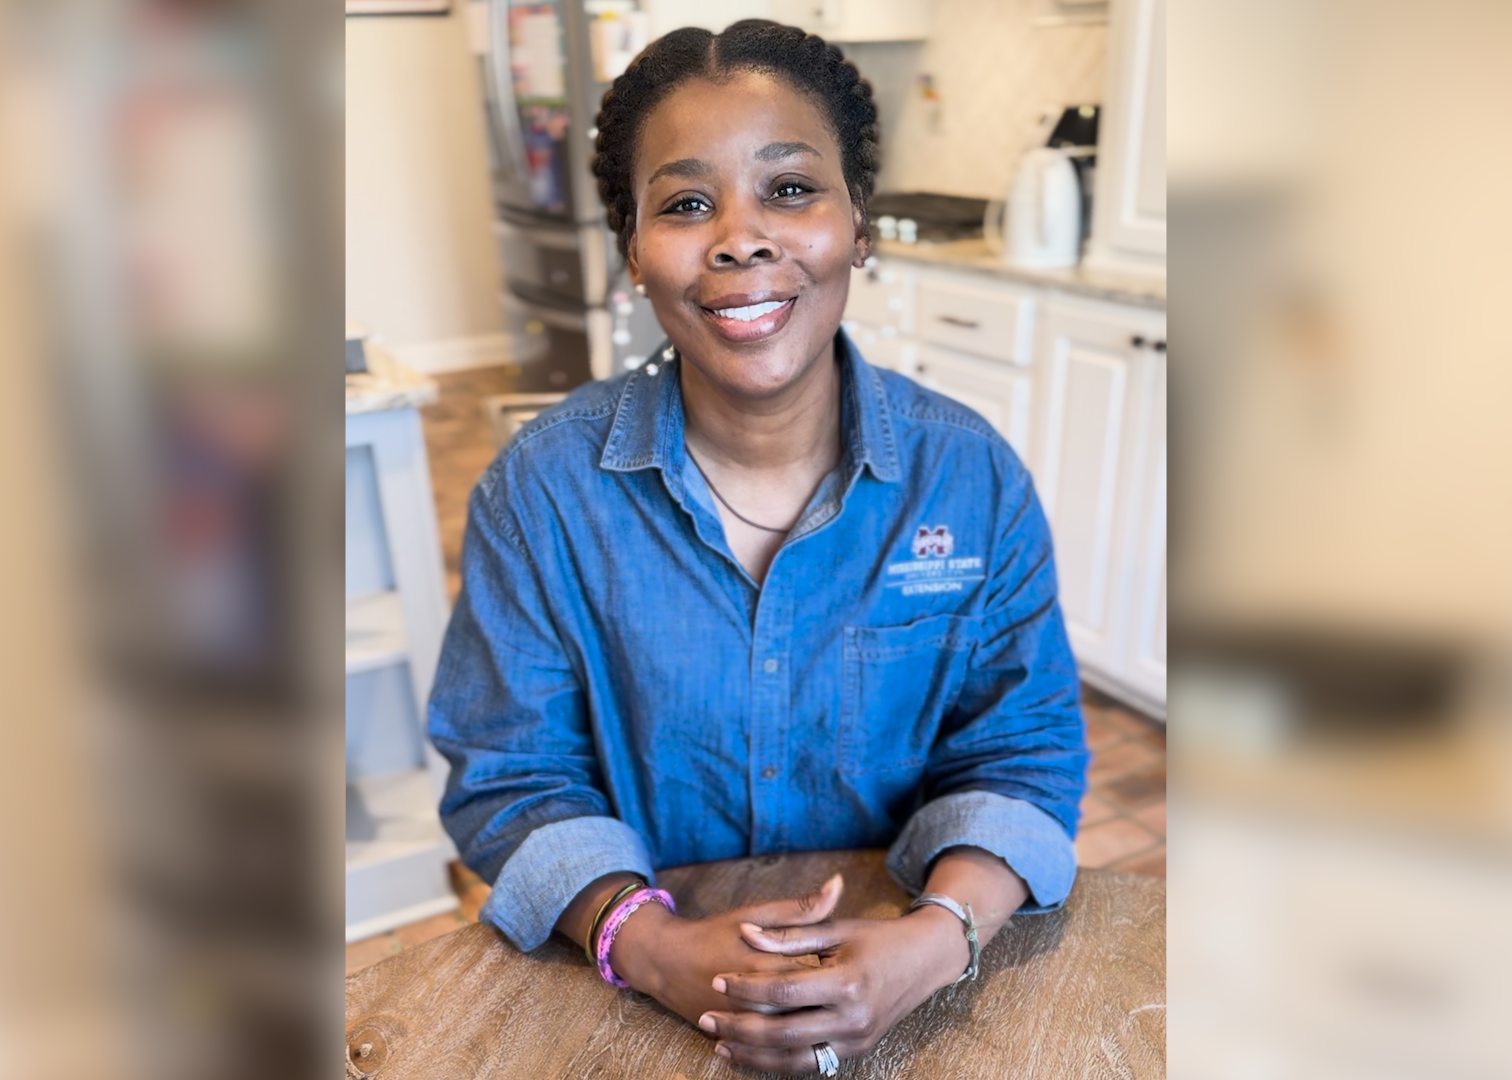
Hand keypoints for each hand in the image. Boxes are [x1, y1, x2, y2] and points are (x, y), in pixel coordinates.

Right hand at [610, 875, 845, 1029]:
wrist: (666, 963)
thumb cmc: (715, 933)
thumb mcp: (757, 912)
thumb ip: (801, 907)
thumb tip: (838, 885)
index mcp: (769, 962)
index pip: (820, 972)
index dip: (840, 967)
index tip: (851, 959)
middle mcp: (759, 998)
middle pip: (811, 1004)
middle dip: (830, 997)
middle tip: (843, 987)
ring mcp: (748, 1022)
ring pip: (795, 1029)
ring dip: (816, 1020)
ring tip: (826, 1006)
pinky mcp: (739, 1036)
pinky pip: (774, 1045)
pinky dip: (793, 1039)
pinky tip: (808, 1028)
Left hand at [696, 905, 970, 1072]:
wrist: (924, 960)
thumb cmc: (877, 938)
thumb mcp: (836, 929)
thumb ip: (790, 934)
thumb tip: (746, 933)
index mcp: (846, 982)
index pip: (782, 990)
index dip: (746, 986)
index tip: (717, 980)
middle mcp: (852, 1018)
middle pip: (782, 1031)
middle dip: (739, 1027)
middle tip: (706, 1018)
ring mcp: (856, 1040)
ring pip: (793, 1058)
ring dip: (753, 1054)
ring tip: (719, 1044)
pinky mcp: (856, 1051)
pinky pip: (810, 1064)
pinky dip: (777, 1063)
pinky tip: (751, 1055)